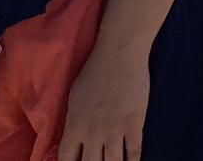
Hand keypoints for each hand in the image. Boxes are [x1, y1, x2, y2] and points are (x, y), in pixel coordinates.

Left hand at [57, 45, 147, 160]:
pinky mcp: (135, 123)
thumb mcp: (74, 97)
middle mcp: (93, 133)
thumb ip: (73, 121)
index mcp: (75, 125)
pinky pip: (134, 152)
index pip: (67, 159)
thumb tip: (73, 139)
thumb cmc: (94, 70)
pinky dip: (133, 160)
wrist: (119, 53)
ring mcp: (115, 130)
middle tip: (98, 160)